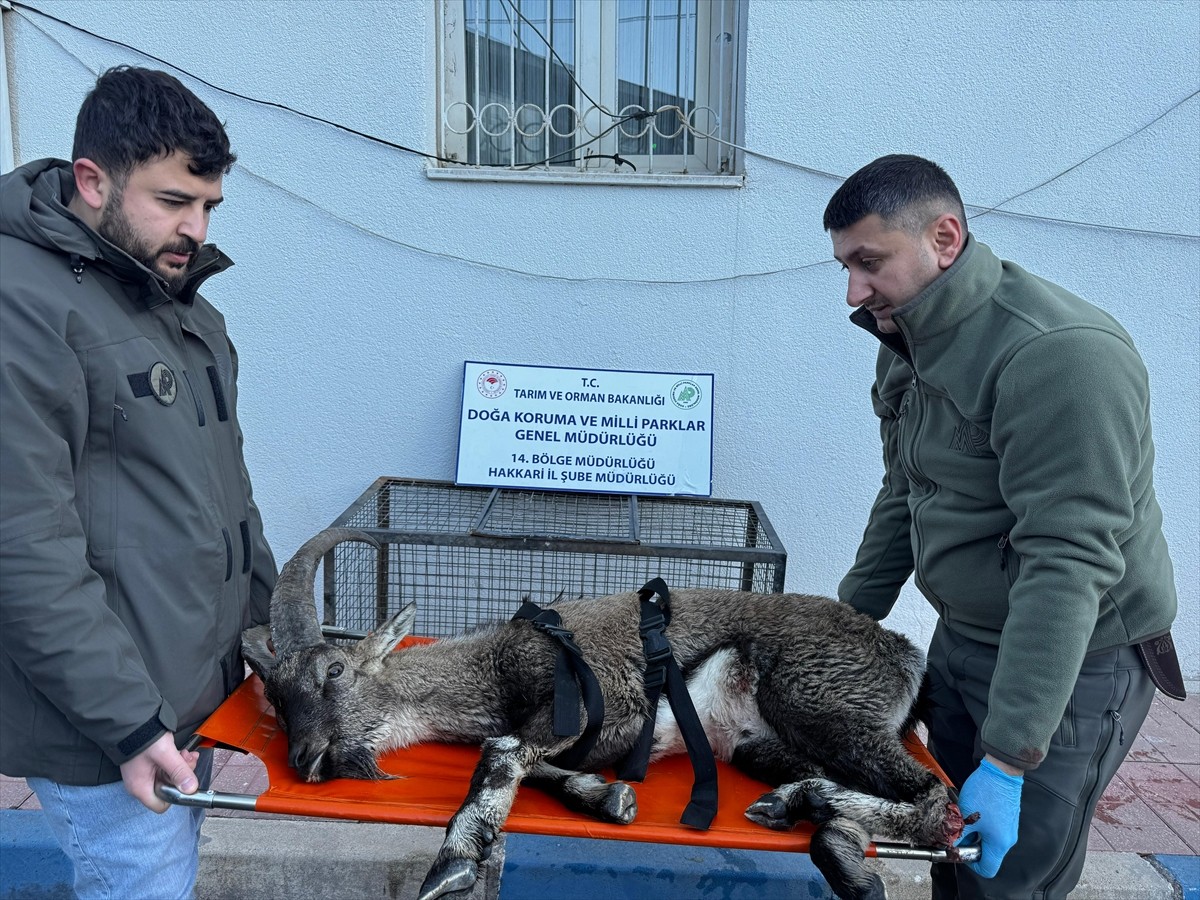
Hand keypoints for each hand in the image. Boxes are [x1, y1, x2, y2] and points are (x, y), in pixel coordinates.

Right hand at [118, 731, 199, 812]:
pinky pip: (167, 768)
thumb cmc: (142, 737)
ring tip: (186, 753)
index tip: (185, 782)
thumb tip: (190, 789)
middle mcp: (141, 784)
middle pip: (168, 790)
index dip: (175, 796)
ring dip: (181, 766)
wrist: (131, 720)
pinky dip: (176, 761)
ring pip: (170, 777)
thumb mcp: (164, 754)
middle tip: (187, 761)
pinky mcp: (150, 765)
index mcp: (140, 787)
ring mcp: (145, 774)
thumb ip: (178, 771)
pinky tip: (182, 752)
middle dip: (181, 775)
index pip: (160, 805)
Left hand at [955, 756, 1023, 876]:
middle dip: (969, 844)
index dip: (970, 863)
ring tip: (964, 816)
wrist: (1001, 770)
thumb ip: (958, 836)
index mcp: (1000, 844)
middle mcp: (1008, 839)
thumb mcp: (965, 817)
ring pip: (988, 839)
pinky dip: (980, 823)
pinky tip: (972, 809)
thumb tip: (951, 846)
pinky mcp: (1007, 817)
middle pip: (986, 853)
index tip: (959, 851)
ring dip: (974, 831)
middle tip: (958, 830)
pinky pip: (992, 827)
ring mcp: (1009, 828)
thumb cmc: (986, 792)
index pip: (987, 869)